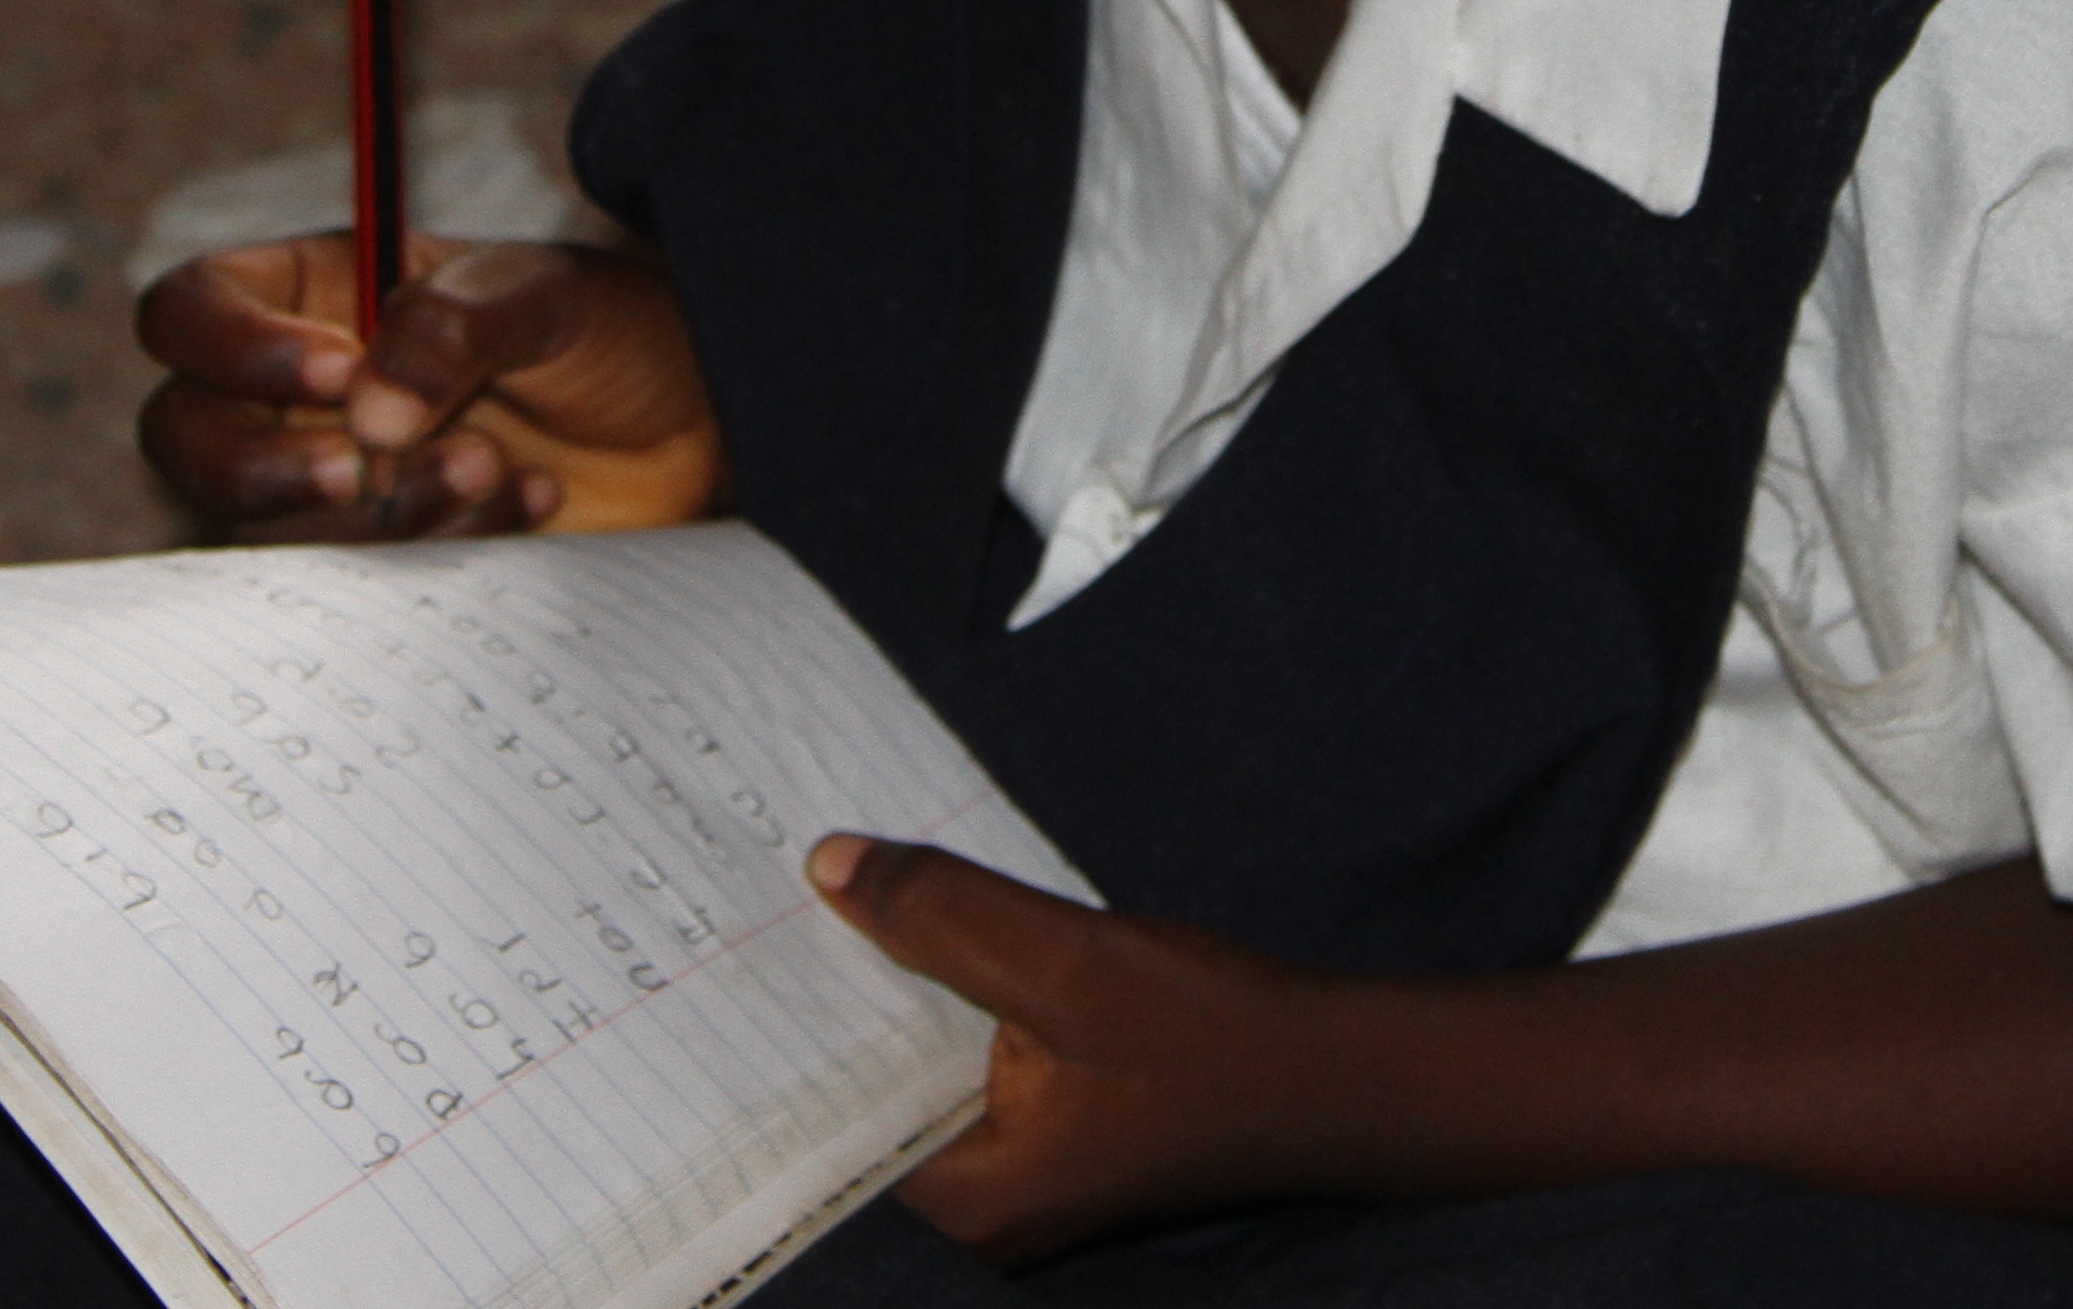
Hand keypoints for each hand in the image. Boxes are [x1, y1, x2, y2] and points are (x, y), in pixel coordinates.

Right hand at [135, 234, 719, 538]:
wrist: (702, 428)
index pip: (191, 310)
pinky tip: (533, 500)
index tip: (339, 371)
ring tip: (495, 465)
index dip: (231, 346)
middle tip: (359, 470)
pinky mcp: (389, 555)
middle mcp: (304, 387)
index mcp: (318, 291)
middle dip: (260, 465)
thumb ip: (459, 324)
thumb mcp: (552, 295)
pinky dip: (445, 546)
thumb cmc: (618, 332)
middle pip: (183, 435)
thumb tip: (369, 410)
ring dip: (380, 507)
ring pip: (267, 522)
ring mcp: (339, 476)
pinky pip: (360, 579)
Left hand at [811, 835, 1365, 1260]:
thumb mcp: (1072, 964)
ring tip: (823, 897)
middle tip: (758, 896)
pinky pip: (967, 1061)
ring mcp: (1021, 1170)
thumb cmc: (1216, 1036)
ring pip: (918, 1068)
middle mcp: (980, 1204)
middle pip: (865, 1091)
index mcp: (966, 1198)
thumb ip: (947, 917)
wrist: (1347, 1075)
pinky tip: (926, 927)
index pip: (826, 1118)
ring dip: (890, 989)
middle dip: (827, 996)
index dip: (775, 1030)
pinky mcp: (1056, 1132)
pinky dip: (947, 997)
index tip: (724, 945)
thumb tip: (828, 868)